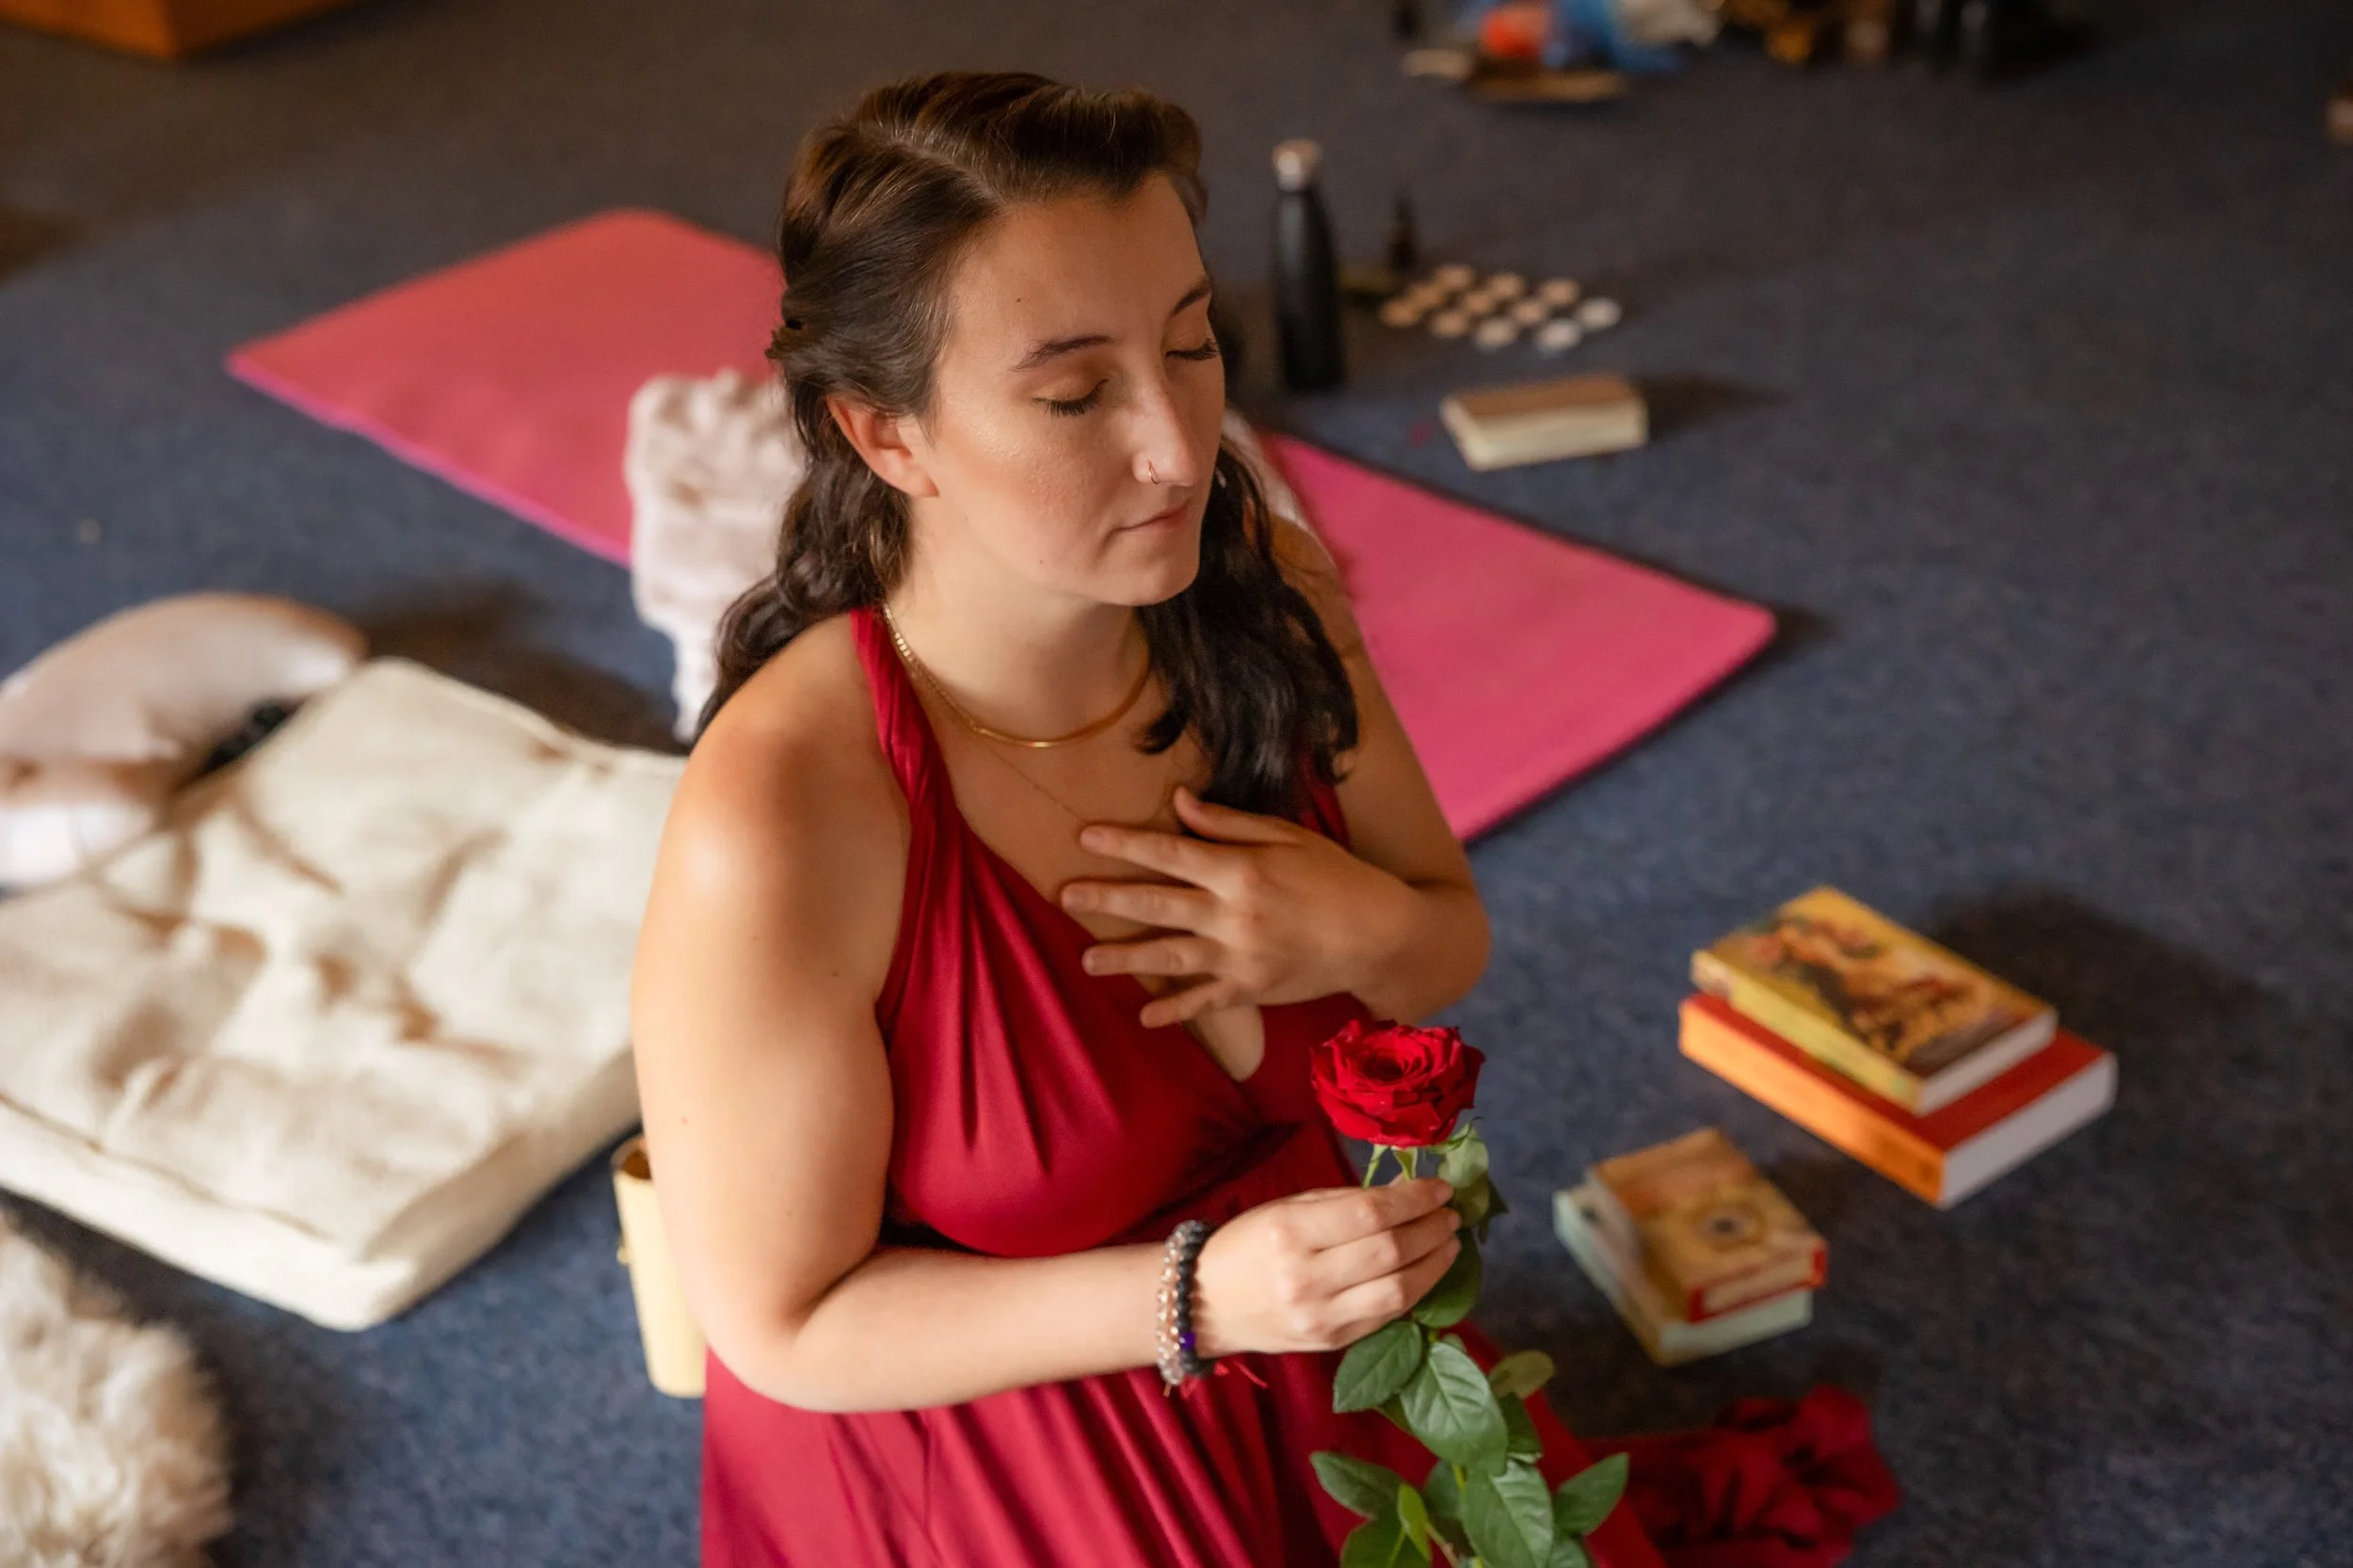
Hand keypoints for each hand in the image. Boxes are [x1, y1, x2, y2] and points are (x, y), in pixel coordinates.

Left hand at [1061, 786, 1416, 1028]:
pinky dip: (1174, 1011)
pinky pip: (1204, 1002)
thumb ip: (1228, 823)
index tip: (1085, 836)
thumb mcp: (1287, 836)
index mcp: (1240, 869)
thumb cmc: (1334, 876)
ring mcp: (1239, 956)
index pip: (1169, 853)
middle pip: (1156, 904)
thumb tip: (1178, 803)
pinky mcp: (1251, 989)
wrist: (1379, 935)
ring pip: (1169, 956)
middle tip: (1065, 896)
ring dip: (1124, 958)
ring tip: (1087, 958)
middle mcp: (1233, 913)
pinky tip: (1145, 1015)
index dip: (1124, 844)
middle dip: (1106, 899)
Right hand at [1189, 1178, 1461, 1359]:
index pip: (1371, 1213)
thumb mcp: (1288, 1208)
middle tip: (1451, 1214)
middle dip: (1431, 1229)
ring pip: (1398, 1291)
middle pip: (1390, 1251)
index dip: (1415, 1199)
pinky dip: (1415, 1291)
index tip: (1441, 1188)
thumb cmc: (1247, 1244)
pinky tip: (1426, 1272)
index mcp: (1291, 1233)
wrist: (1205, 1304)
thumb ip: (1345, 1203)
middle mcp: (1307, 1278)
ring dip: (1434, 1265)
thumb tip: (1405, 1194)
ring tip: (1450, 1243)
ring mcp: (1321, 1317)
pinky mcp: (1332, 1342)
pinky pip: (1387, 1316)